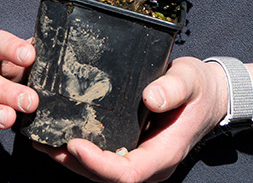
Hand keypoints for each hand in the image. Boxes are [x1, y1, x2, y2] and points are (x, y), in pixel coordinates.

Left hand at [35, 56, 228, 182]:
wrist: (210, 95)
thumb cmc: (199, 88)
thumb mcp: (190, 80)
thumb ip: (173, 88)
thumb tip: (150, 98)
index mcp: (164, 154)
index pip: (127, 173)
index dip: (99, 164)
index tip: (75, 144)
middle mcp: (149, 165)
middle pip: (106, 178)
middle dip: (74, 163)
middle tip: (44, 142)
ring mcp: (139, 159)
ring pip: (101, 172)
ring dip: (71, 160)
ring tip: (41, 140)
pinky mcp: (131, 149)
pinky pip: (103, 158)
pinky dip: (80, 151)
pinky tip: (58, 134)